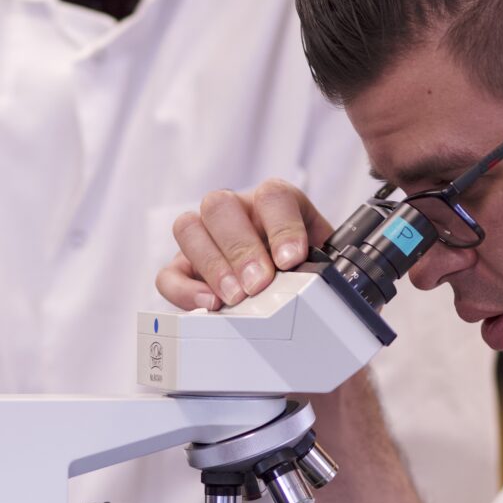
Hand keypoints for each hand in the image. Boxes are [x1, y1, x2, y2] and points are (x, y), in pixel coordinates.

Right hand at [156, 178, 333, 309]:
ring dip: (212, 264)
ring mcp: (205, 236)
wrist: (294, 293)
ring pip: (188, 228)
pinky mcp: (183, 268)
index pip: (273, 197)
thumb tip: (334, 286)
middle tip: (258, 283)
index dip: (281, 227)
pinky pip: (169, 273)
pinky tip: (209, 305)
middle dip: (240, 248)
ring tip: (235, 297)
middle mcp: (236, 211)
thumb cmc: (307, 273)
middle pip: (221, 206)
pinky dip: (184, 290)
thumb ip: (324, 268)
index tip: (290, 259)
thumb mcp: (323, 264)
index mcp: (274, 202)